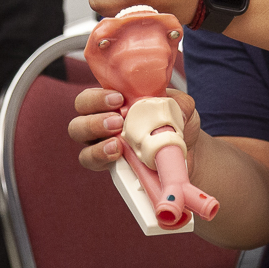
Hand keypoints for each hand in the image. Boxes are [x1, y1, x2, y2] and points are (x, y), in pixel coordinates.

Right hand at [68, 86, 201, 172]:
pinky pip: (96, 166)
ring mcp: (104, 148)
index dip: (96, 98)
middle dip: (93, 120)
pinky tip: (118, 156)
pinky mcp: (113, 169)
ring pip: (83, 147)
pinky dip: (104, 160)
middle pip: (78, 123)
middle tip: (117, 121)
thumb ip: (178, 103)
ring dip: (96, 143)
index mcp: (112, 105)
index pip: (89, 99)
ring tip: (117, 143)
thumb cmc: (177, 122)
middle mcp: (102, 126)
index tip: (118, 99)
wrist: (190, 152)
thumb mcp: (181, 106)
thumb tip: (172, 111)